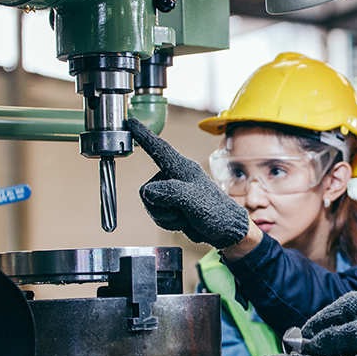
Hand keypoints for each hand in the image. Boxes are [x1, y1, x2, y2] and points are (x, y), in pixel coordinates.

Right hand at [128, 118, 248, 248]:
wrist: (226, 233)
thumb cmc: (217, 214)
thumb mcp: (195, 202)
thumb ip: (171, 193)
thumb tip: (148, 192)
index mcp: (183, 169)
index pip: (159, 148)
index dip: (143, 136)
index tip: (130, 122)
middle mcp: (176, 177)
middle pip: (148, 189)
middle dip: (162, 206)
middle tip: (184, 211)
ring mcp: (173, 191)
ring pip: (150, 203)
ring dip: (166, 216)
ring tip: (186, 216)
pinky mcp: (172, 205)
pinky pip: (156, 213)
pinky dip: (168, 221)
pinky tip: (183, 221)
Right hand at [302, 292, 356, 355]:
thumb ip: (335, 338)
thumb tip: (314, 343)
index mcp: (347, 304)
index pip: (320, 318)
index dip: (310, 333)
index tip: (299, 346)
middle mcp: (351, 311)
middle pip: (327, 328)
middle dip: (322, 343)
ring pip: (337, 337)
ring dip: (333, 348)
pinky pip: (347, 342)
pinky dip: (344, 350)